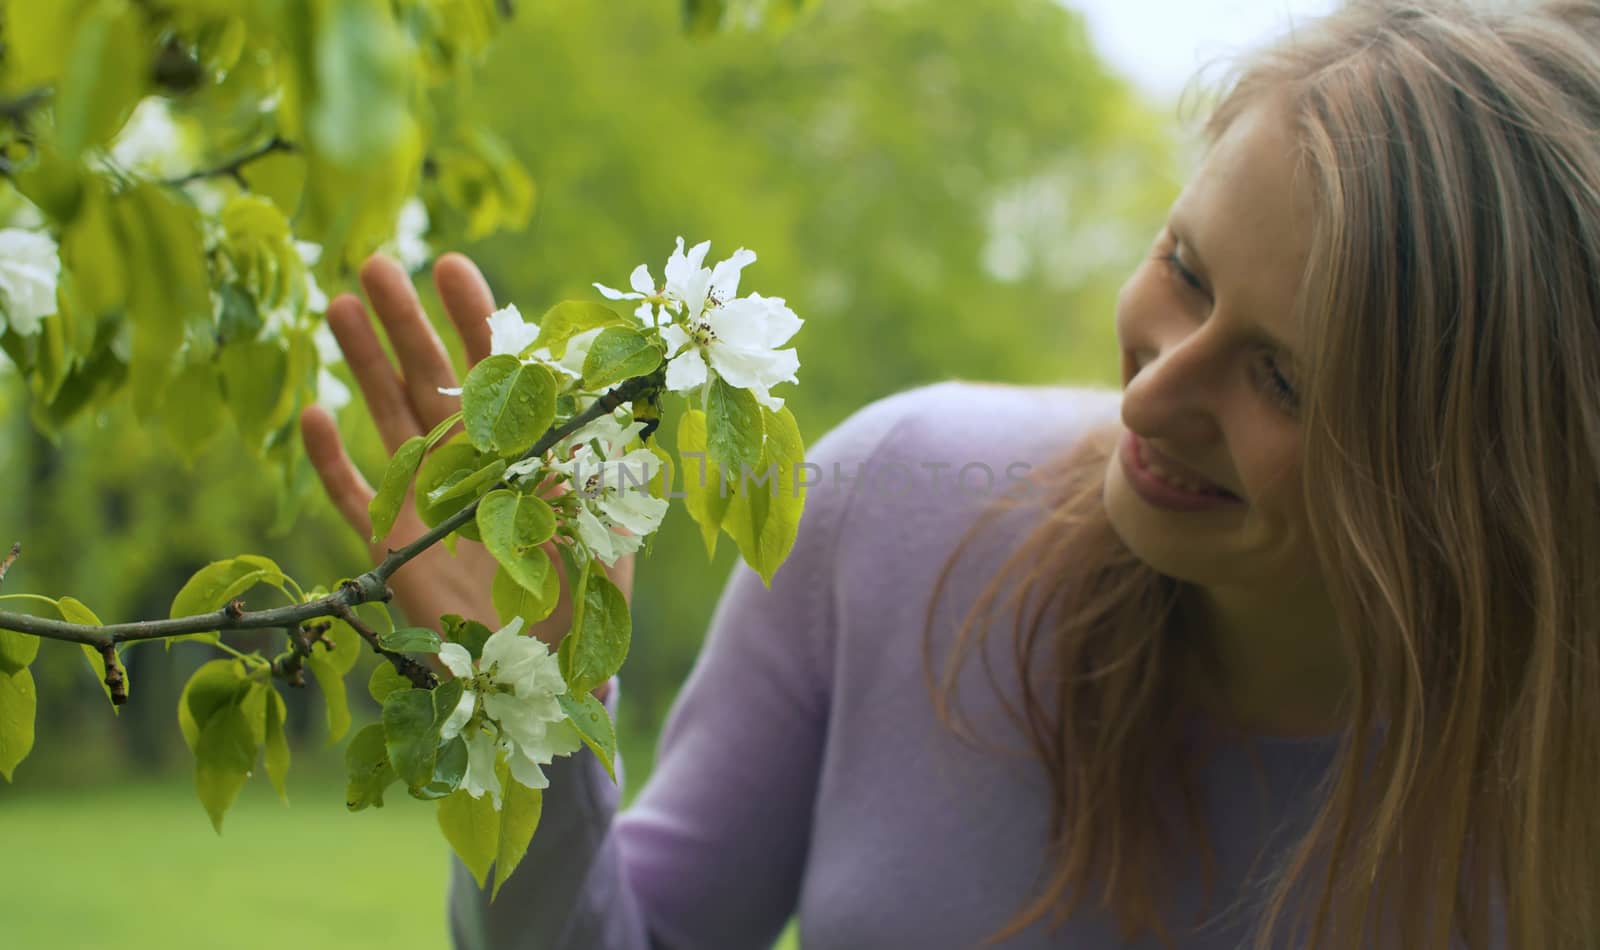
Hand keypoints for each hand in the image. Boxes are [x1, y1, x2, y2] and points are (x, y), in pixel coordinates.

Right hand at [300, 253, 633, 691]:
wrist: (546, 677)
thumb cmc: (587, 603)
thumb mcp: (605, 535)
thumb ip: (603, 479)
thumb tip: (621, 416)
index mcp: (522, 451)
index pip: (499, 371)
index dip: (477, 319)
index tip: (455, 267)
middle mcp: (470, 463)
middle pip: (432, 377)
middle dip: (407, 320)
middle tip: (376, 261)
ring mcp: (425, 499)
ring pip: (387, 416)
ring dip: (364, 362)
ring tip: (340, 303)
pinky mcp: (391, 545)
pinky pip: (353, 495)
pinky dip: (331, 458)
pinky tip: (314, 412)